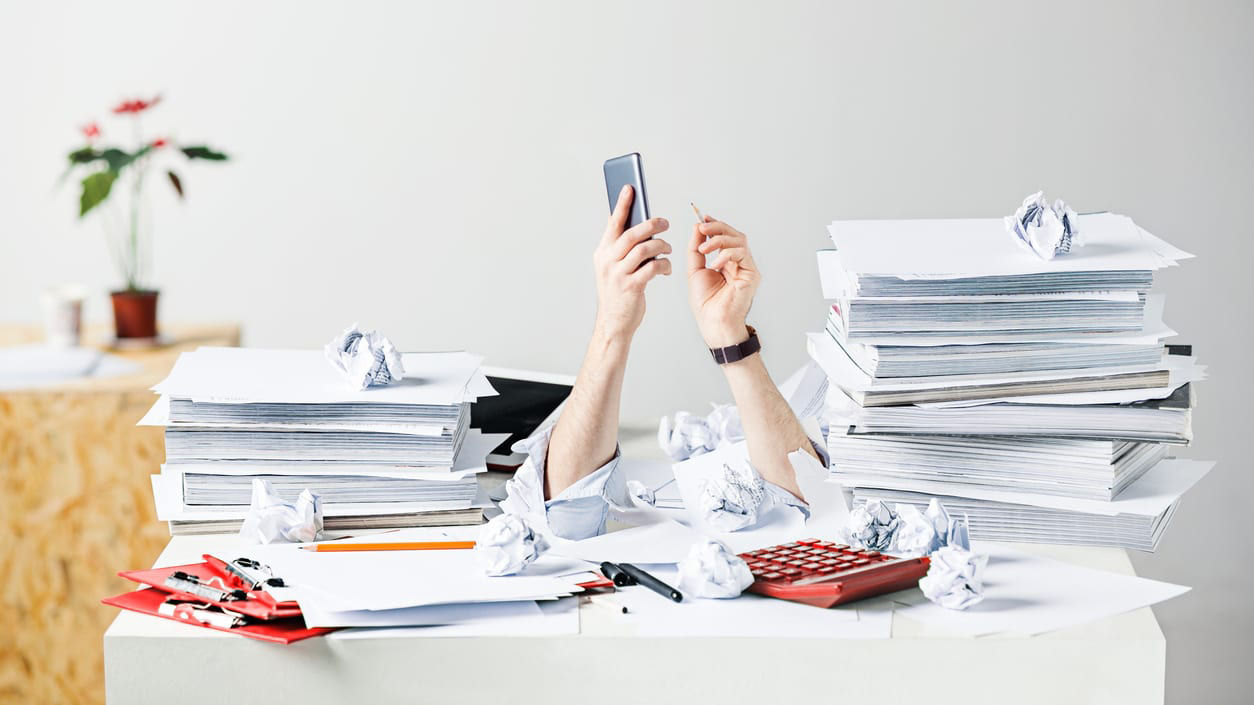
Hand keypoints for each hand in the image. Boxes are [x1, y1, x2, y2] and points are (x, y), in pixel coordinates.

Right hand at [592, 185, 671, 340]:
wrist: (613, 324)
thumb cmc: (618, 293)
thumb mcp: (613, 268)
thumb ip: (621, 248)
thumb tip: (637, 224)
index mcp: (602, 252)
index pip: (613, 223)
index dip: (622, 204)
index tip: (630, 187)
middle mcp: (607, 261)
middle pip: (631, 234)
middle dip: (651, 224)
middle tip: (665, 222)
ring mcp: (618, 274)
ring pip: (644, 249)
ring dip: (661, 246)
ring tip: (667, 248)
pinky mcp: (631, 286)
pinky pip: (652, 267)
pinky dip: (663, 265)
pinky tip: (666, 268)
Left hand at [687, 216, 759, 347]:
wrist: (713, 322)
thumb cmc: (706, 304)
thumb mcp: (695, 270)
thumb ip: (696, 249)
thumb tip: (697, 228)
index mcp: (727, 262)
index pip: (725, 237)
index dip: (715, 225)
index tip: (702, 219)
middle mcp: (739, 263)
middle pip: (734, 235)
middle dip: (717, 227)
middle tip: (703, 227)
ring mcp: (747, 268)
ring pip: (739, 240)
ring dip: (719, 239)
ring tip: (704, 249)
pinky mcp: (752, 274)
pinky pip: (742, 253)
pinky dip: (726, 254)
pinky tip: (715, 264)